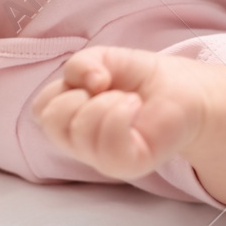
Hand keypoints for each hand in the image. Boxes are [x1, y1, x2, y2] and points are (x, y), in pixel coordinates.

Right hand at [31, 46, 209, 180]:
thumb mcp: (104, 59)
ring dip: (106, 103)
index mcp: (69, 119)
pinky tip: (136, 108)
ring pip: (79, 131)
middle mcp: (80, 143)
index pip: (41, 108)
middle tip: (110, 91)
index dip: (65, 85)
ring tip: (129, 99)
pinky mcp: (126, 165)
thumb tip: (91, 83)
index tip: (97, 79)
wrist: (185, 90)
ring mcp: (101, 158)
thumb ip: (81, 63)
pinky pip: (107, 144)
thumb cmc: (142, 79)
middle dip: (79, 95)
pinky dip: (121, 115)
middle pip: (51, 121)